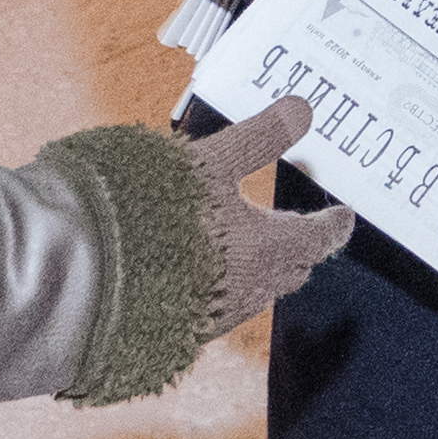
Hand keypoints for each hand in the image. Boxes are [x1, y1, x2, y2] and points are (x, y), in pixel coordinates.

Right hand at [180, 96, 355, 334]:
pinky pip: (218, 308)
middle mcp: (250, 291)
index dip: (333, 224)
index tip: (344, 216)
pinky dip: (224, 287)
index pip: (317, 238)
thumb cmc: (158, 216)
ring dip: (262, 271)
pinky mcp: (182, 330)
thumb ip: (259, 138)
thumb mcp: (212, 163)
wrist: (93, 282)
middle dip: (301, 249)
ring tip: (256, 251)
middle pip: (290, 269)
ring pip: (255, 293)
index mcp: (269, 250)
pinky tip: (204, 275)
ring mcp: (216, 316)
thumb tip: (303, 108)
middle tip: (306, 233)